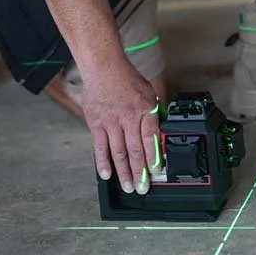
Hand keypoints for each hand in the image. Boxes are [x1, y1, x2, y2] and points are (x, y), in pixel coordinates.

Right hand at [82, 58, 160, 194]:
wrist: (103, 67)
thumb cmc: (127, 79)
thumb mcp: (148, 93)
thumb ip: (153, 113)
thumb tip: (159, 133)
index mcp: (144, 109)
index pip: (150, 139)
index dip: (154, 157)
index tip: (156, 171)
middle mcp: (128, 117)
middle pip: (135, 150)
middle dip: (140, 172)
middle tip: (142, 187)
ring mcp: (110, 122)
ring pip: (118, 153)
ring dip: (123, 172)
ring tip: (128, 186)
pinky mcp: (96, 124)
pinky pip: (100, 147)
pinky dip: (103, 163)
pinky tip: (107, 175)